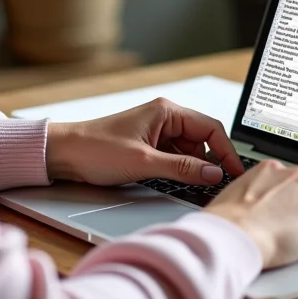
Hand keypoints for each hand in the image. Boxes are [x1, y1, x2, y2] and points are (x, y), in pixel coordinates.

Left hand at [45, 98, 244, 185]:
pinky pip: (174, 156)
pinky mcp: (148, 145)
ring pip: (189, 150)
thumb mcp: (144, 162)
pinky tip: (181, 183)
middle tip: (218, 185)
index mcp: (167, 111)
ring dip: (194, 167)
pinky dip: (180, 170)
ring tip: (198, 187)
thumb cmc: (95, 150)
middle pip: (203, 139)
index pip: (211, 128)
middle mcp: (164, 117)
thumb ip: (182, 168)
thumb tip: (213, 173)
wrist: (62, 154)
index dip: (226, 151)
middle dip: (210, 161)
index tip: (235, 172)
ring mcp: (156, 131)